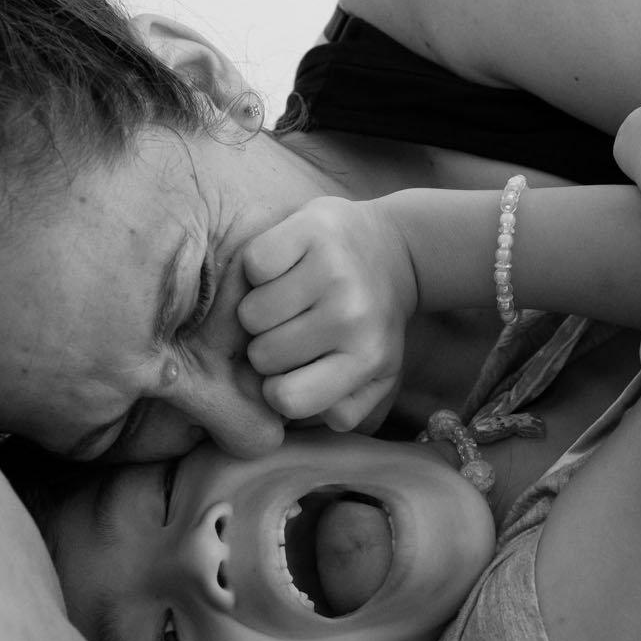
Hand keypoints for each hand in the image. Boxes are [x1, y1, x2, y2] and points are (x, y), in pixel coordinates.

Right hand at [238, 194, 418, 429]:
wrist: (391, 248)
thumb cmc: (369, 321)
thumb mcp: (373, 376)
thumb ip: (343, 410)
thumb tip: (297, 409)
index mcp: (367, 358)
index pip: (286, 399)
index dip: (277, 387)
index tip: (291, 370)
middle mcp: (352, 315)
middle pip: (262, 356)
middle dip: (269, 344)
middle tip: (296, 325)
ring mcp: (333, 271)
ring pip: (250, 314)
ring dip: (260, 307)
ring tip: (290, 297)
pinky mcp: (312, 230)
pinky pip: (253, 265)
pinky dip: (260, 267)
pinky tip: (286, 265)